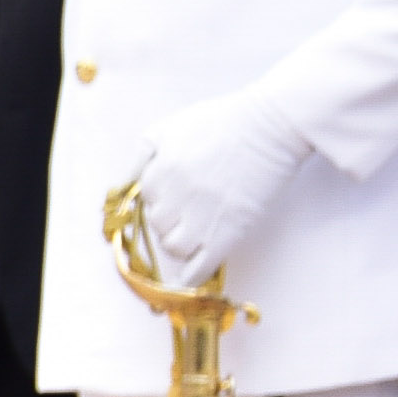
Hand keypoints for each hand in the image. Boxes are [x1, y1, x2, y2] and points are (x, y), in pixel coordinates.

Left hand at [132, 92, 314, 284]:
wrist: (273, 125)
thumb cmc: (226, 121)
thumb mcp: (173, 127)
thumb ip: (144, 154)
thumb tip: (124, 183)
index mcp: (160, 171)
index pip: (146, 199)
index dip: (161, 197)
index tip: (176, 194)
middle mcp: (176, 197)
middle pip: (158, 225)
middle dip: (170, 219)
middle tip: (190, 210)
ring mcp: (202, 217)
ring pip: (173, 248)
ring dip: (181, 244)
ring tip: (197, 233)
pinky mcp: (229, 232)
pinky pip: (199, 267)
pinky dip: (193, 274)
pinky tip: (195, 271)